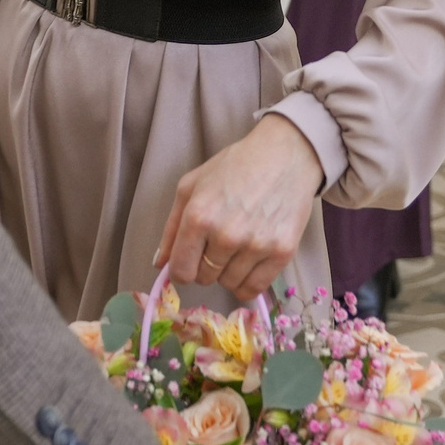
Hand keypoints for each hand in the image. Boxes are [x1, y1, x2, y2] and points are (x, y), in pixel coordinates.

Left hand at [156, 114, 325, 300]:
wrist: (284, 156)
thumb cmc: (234, 166)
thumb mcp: (191, 186)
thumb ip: (171, 227)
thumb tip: (160, 264)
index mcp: (199, 216)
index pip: (181, 270)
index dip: (182, 269)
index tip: (190, 260)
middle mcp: (226, 235)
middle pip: (204, 279)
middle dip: (206, 265)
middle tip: (218, 242)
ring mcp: (256, 245)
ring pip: (229, 284)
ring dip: (228, 272)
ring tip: (237, 245)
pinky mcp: (282, 253)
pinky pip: (255, 288)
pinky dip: (248, 282)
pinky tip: (249, 262)